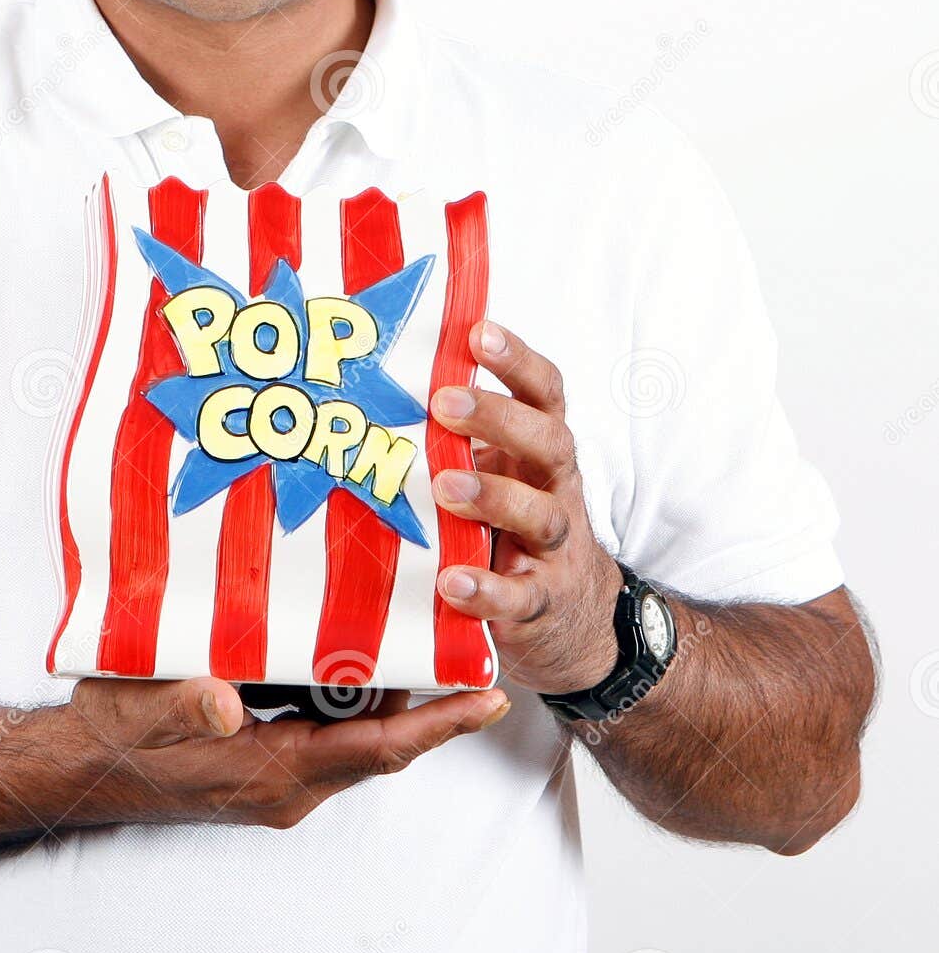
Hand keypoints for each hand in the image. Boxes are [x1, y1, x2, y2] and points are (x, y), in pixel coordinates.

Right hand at [63, 673, 510, 830]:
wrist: (82, 767)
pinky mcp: (266, 754)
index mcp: (276, 772)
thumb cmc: (114, 736)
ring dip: (382, 682)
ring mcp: (280, 770)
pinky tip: (340, 632)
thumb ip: (184, 706)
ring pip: (354, 725)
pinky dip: (344, 683)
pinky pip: (325, 721)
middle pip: (380, 735)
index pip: (379, 749)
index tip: (492, 698)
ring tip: (412, 616)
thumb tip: (225, 704)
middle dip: (426, 691)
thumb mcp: (140, 711)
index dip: (439, 725)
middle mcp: (291, 779)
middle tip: (461, 630)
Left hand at [429, 320, 623, 695]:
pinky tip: (452, 581)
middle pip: (547, 442)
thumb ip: (455, 441)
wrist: (572, 620)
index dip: (517, 360)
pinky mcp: (540, 605)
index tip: (479, 332)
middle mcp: (555, 490)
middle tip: (445, 402)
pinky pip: (519, 597)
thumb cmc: (510, 529)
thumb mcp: (495, 476)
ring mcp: (553, 549)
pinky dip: (486, 590)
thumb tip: (380, 385)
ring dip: (493, 497)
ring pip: (539, 515)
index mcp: (539, 452)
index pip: (542, 394)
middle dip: (498, 417)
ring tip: (446, 488)